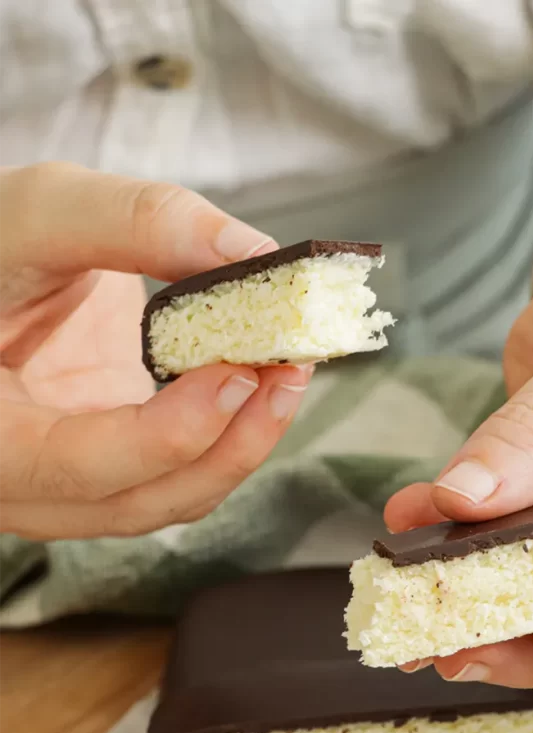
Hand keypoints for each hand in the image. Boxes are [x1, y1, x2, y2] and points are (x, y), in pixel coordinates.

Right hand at [0, 162, 310, 539]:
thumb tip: (251, 253)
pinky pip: (176, 478)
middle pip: (135, 503)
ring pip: (165, 502)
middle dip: (228, 447)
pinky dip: (226, 439)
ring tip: (288, 373)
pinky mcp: (111, 466)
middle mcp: (19, 479)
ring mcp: (68, 483)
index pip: (71, 466)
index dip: (164, 436)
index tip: (235, 376)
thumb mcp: (42, 213)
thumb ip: (137, 223)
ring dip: (239, 447)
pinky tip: (262, 384)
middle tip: (288, 371)